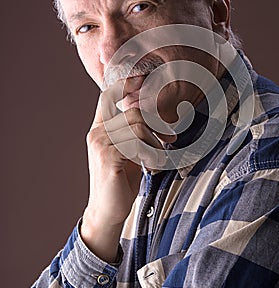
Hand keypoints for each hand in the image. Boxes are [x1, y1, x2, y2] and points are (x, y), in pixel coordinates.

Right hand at [81, 84, 175, 261]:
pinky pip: (137, 143)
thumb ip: (135, 132)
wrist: (108, 211)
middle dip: (158, 123)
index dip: (125, 83)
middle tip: (172, 138)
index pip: (108, 95)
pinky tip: (151, 166)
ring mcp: (100, 143)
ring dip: (156, 142)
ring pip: (138, 125)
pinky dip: (151, 153)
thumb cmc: (122, 181)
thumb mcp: (129, 152)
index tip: (143, 76)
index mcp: (100, 128)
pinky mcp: (108, 156)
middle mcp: (97, 132)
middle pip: (134, 112)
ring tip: (158, 157)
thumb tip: (157, 116)